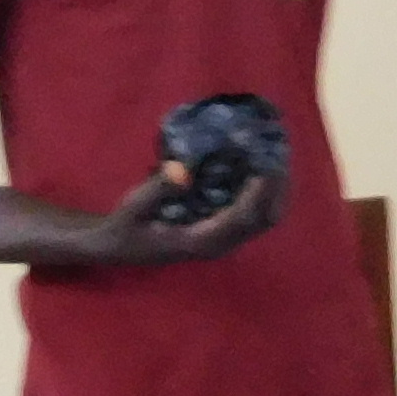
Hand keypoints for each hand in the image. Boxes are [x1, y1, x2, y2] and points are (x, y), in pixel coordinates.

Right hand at [66, 159, 286, 268]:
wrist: (118, 246)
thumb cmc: (126, 228)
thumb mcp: (133, 207)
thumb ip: (156, 190)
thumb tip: (182, 170)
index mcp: (202, 242)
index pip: (243, 218)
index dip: (259, 191)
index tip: (265, 162)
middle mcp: (220, 243)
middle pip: (266, 218)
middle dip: (277, 185)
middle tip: (278, 149)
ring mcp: (224, 238)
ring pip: (266, 215)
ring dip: (276, 185)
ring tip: (277, 151)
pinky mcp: (222, 228)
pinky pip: (255, 210)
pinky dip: (265, 188)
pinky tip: (262, 161)